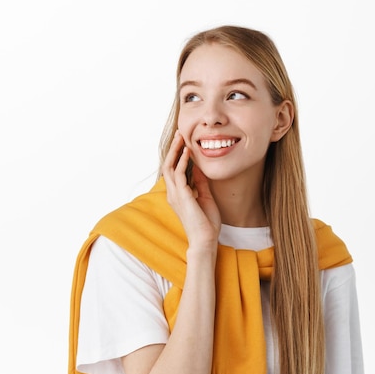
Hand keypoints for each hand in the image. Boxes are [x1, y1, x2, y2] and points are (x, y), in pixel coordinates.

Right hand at [162, 131, 220, 247]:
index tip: (183, 142)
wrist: (205, 240)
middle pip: (168, 165)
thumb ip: (200, 183)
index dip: (176, 155)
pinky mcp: (182, 197)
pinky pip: (179, 175)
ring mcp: (176, 195)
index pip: (173, 170)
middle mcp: (173, 193)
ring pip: (170, 167)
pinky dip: (183, 162)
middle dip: (173, 148)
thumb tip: (199, 169)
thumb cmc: (206, 223)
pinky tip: (187, 152)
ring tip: (181, 137)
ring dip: (175, 151)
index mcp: (177, 194)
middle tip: (179, 133)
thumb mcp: (205, 197)